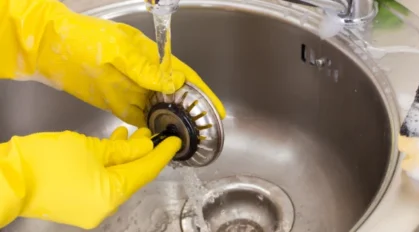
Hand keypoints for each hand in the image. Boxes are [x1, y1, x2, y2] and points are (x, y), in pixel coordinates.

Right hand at [0, 127, 180, 228]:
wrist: (6, 178)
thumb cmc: (46, 162)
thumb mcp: (91, 148)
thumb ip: (123, 149)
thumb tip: (145, 146)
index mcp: (112, 195)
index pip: (146, 172)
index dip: (162, 154)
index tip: (175, 141)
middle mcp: (104, 207)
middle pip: (132, 177)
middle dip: (142, 153)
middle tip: (151, 132)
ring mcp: (89, 209)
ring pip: (116, 179)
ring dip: (124, 157)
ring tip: (131, 134)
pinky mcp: (76, 204)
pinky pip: (100, 183)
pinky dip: (107, 166)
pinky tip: (110, 146)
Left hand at [1, 0, 225, 125]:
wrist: (49, 47)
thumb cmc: (84, 39)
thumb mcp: (119, 51)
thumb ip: (147, 69)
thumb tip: (175, 83)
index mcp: (152, 58)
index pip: (185, 77)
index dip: (202, 94)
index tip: (216, 109)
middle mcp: (145, 75)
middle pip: (176, 96)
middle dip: (191, 112)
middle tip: (204, 130)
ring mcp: (131, 89)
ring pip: (159, 109)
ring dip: (171, 123)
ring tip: (185, 139)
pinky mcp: (116, 102)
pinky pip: (138, 117)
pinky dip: (149, 128)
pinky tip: (157, 139)